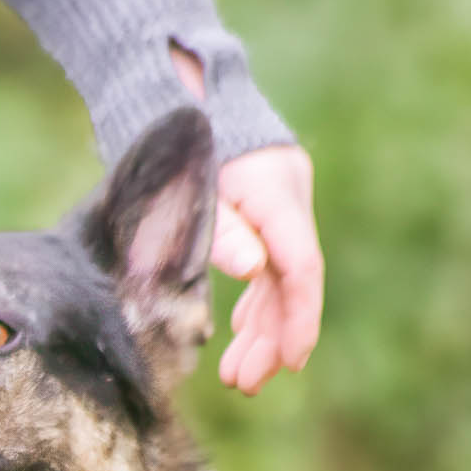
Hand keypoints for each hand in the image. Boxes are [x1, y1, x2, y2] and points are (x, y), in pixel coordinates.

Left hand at [169, 47, 325, 395]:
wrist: (170, 86)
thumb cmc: (172, 136)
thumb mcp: (192, 181)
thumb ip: (221, 226)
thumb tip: (252, 271)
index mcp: (275, 192)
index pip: (300, 269)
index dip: (298, 319)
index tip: (290, 363)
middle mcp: (286, 198)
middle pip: (291, 281)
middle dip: (272, 337)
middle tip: (244, 384)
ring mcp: (277, 205)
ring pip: (279, 279)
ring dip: (261, 328)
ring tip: (238, 377)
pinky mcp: (261, 210)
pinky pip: (267, 266)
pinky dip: (254, 303)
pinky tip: (239, 336)